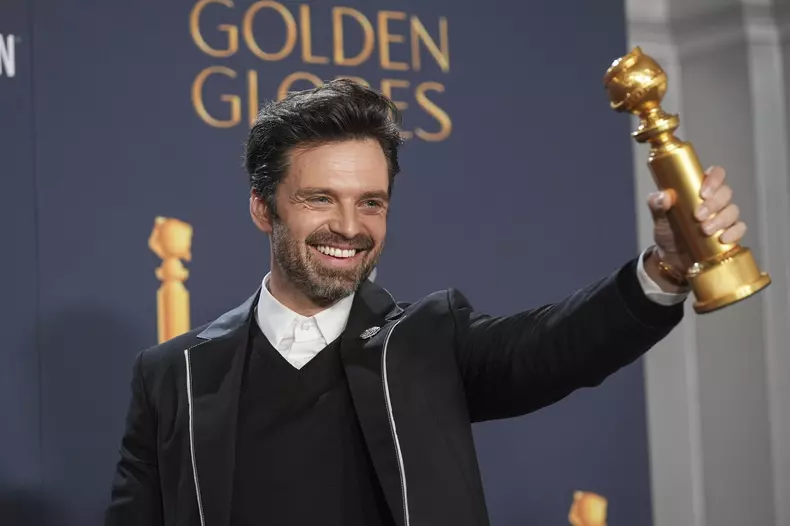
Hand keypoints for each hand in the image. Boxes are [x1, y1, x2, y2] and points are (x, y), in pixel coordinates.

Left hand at [646, 166, 746, 289]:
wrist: (671, 256)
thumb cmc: (667, 229)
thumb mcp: (659, 216)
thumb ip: (657, 204)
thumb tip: (665, 196)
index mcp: (700, 189)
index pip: (715, 174)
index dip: (714, 179)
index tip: (703, 193)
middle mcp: (715, 200)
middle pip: (725, 193)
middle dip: (713, 204)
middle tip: (698, 216)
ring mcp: (724, 216)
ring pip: (733, 210)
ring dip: (721, 219)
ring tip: (705, 230)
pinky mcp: (730, 232)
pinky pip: (739, 228)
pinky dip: (734, 232)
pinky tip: (722, 238)